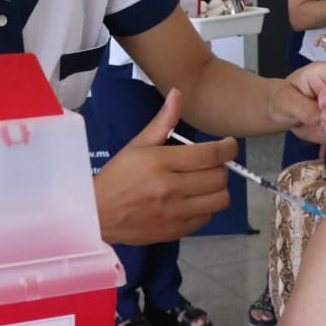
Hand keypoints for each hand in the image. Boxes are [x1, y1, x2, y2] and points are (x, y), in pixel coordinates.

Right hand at [95, 89, 234, 244]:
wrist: (97, 215)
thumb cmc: (117, 177)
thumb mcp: (137, 145)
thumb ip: (162, 122)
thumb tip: (178, 94)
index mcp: (160, 162)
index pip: (209, 154)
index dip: (227, 148)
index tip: (229, 145)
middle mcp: (170, 188)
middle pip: (219, 176)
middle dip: (220, 166)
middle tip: (210, 163)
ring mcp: (174, 213)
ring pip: (220, 199)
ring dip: (217, 189)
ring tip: (204, 182)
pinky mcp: (176, 231)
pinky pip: (207, 217)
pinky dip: (206, 207)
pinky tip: (193, 199)